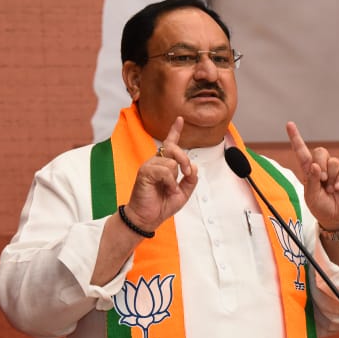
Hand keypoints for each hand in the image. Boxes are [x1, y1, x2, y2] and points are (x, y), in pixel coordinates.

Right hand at [125, 117, 197, 231]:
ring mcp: (149, 166)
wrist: (147, 218)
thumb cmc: (161, 205)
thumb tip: (194, 167)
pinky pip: (164, 171)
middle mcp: (156, 162)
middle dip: (184, 160)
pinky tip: (167, 189)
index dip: (175, 130)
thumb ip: (190, 180)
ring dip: (176, 177)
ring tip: (171, 189)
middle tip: (186, 174)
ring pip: (171, 161)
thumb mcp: (182, 193)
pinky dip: (170, 182)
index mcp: (164, 165)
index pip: (170, 144)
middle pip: (173, 148)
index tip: (180, 119)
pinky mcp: (144, 172)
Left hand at [286, 121, 338, 229]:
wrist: (337, 217)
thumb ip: (312, 181)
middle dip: (320, 165)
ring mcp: (336, 169)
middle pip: (320, 152)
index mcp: (309, 171)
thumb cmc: (321, 207)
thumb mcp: (312, 197)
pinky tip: (338, 189)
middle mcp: (322, 166)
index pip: (301, 152)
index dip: (296, 138)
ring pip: (332, 162)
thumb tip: (314, 165)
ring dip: (331, 178)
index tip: (289, 124)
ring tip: (331, 190)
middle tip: (321, 180)